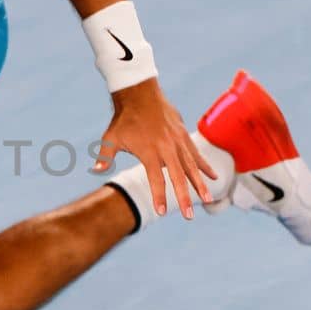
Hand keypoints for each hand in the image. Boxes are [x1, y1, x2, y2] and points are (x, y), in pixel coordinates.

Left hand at [93, 78, 216, 219]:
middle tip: (188, 217)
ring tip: (208, 199)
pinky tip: (214, 176)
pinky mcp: (184, 135)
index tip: (160, 212)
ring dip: (200, 184)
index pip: (155, 179)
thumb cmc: (123, 119)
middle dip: (184, 198)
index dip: (158, 196)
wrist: (139, 92)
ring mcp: (178, 141)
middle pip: (178, 177)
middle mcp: (166, 147)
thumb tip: (96, 170)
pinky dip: (204, 165)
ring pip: (192, 166)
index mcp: (149, 151)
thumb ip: (105, 156)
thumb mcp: (110, 138)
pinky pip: (196, 153)